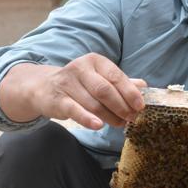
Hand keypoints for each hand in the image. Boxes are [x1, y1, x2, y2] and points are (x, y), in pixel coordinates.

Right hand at [0, 54, 146, 128]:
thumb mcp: (99, 78)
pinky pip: (74, 109)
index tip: (140, 106)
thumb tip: (144, 86)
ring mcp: (67, 83)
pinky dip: (87, 118)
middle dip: (121, 106)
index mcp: (95, 61)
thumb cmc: (79, 84)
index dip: (130, 92)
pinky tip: (98, 125)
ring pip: (93, 103)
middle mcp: (80, 68)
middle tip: (131, 118)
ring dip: (109, 117)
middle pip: (105, 90)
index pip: (116, 76)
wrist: (42, 87)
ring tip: (120, 124)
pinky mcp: (56, 99)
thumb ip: (120, 83)